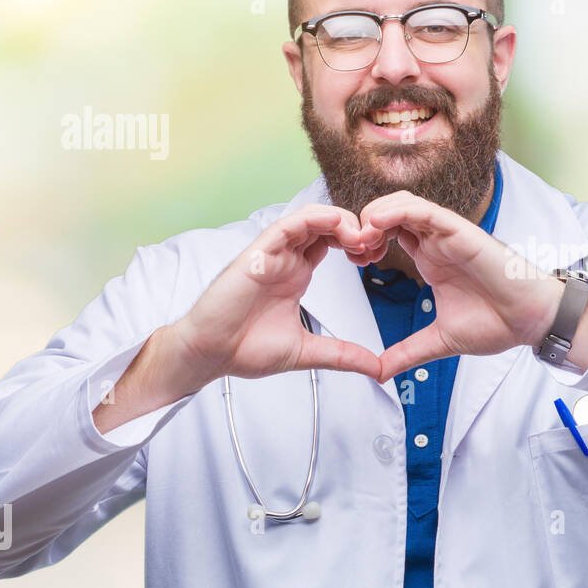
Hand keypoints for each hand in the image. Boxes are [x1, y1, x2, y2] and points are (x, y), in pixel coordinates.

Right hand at [169, 204, 381, 382]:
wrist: (210, 354)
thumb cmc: (245, 349)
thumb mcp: (308, 351)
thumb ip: (343, 355)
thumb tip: (377, 369)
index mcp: (297, 275)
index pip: (332, 242)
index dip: (358, 242)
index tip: (377, 256)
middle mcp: (286, 260)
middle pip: (325, 225)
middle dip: (355, 227)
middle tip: (374, 244)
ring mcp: (273, 254)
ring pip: (309, 218)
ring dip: (339, 219)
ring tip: (360, 236)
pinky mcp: (258, 253)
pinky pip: (287, 225)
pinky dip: (312, 218)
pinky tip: (334, 224)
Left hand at [350, 191, 569, 382]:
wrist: (530, 321)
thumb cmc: (497, 323)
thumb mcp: (439, 340)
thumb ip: (407, 352)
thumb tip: (379, 373)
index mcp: (430, 259)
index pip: (388, 234)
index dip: (364, 241)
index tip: (352, 262)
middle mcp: (436, 242)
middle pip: (388, 212)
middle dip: (363, 225)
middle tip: (351, 249)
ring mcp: (447, 234)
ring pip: (402, 203)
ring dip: (375, 214)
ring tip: (360, 237)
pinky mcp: (460, 231)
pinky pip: (424, 210)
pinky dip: (397, 210)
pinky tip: (376, 223)